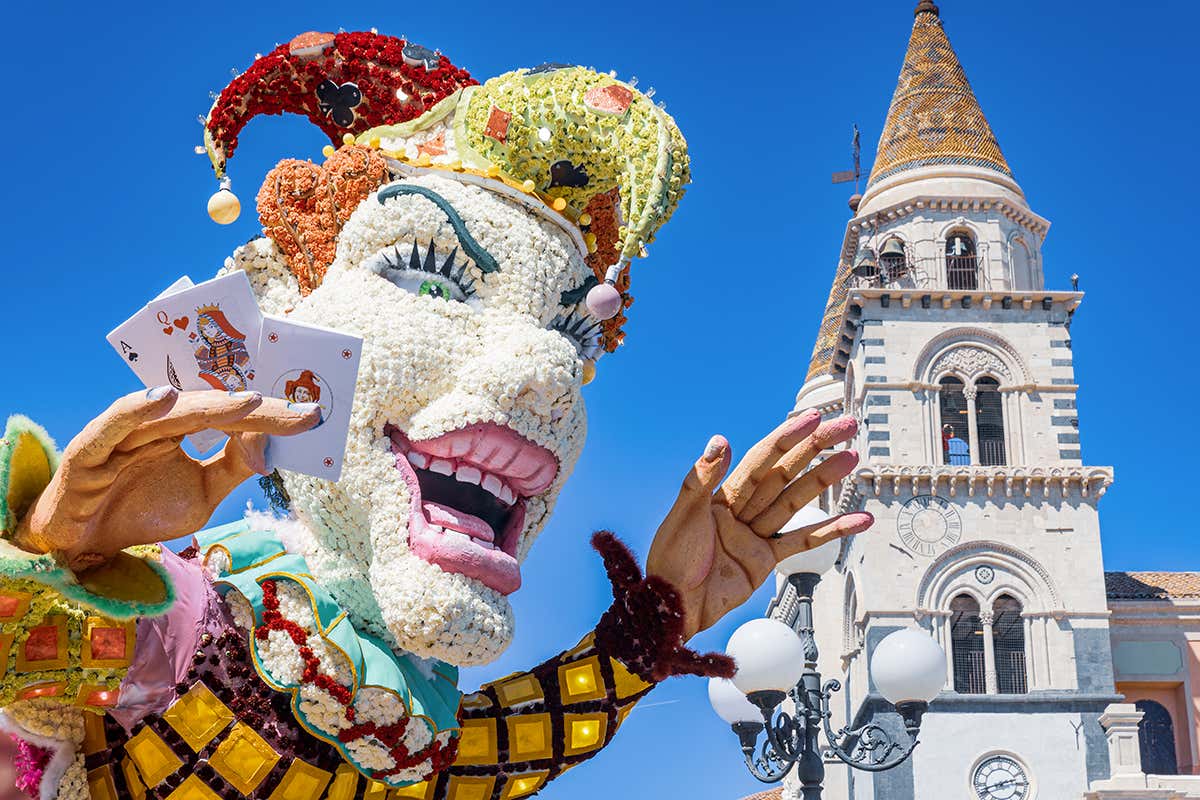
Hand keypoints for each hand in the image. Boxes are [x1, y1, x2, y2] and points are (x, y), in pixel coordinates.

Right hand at [13, 387, 319, 569]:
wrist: (85, 547)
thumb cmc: (143, 511)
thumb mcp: (203, 495)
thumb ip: (233, 469)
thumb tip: (268, 448)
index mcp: (184, 428)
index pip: (234, 417)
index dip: (272, 415)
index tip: (313, 415)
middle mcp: (156, 423)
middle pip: (210, 407)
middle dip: (255, 408)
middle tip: (296, 407)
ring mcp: (122, 434)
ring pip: (169, 412)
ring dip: (208, 404)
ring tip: (249, 400)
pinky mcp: (87, 451)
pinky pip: (111, 425)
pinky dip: (135, 408)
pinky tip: (164, 397)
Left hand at [646, 409, 871, 638]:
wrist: (674, 608)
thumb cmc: (670, 561)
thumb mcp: (683, 516)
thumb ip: (702, 479)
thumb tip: (720, 440)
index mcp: (720, 495)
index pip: (760, 460)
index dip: (787, 438)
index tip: (812, 418)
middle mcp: (741, 510)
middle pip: (784, 473)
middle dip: (814, 448)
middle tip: (844, 427)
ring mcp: (755, 534)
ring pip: (796, 500)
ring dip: (824, 480)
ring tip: (851, 459)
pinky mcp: (766, 560)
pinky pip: (802, 541)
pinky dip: (831, 530)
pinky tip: (857, 519)